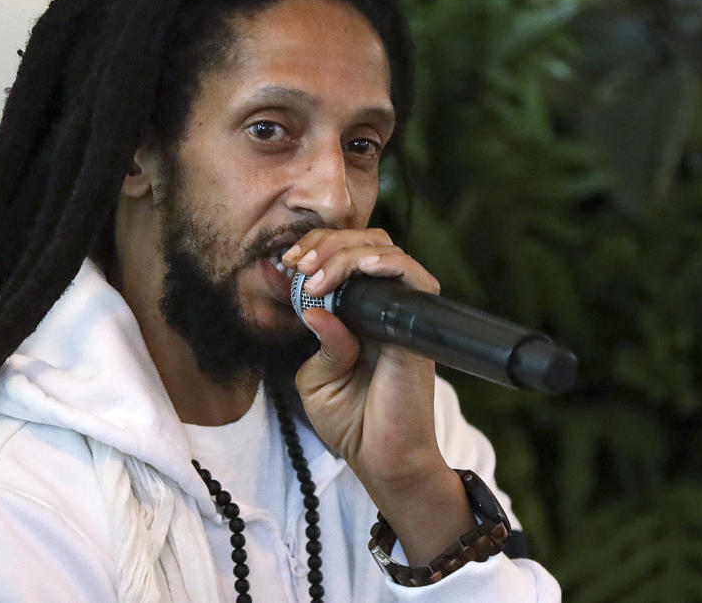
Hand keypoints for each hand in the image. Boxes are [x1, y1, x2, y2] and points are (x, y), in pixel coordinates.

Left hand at [281, 227, 440, 482]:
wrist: (381, 459)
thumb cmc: (351, 421)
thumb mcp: (317, 376)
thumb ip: (318, 338)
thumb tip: (312, 305)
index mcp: (355, 313)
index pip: (341, 256)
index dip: (314, 249)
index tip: (286, 263)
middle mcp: (381, 306)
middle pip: (363, 242)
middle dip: (325, 243)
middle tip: (298, 264)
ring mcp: (400, 312)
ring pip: (383, 250)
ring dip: (345, 252)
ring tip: (317, 275)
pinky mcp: (415, 325)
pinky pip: (412, 277)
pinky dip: (387, 263)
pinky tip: (360, 267)